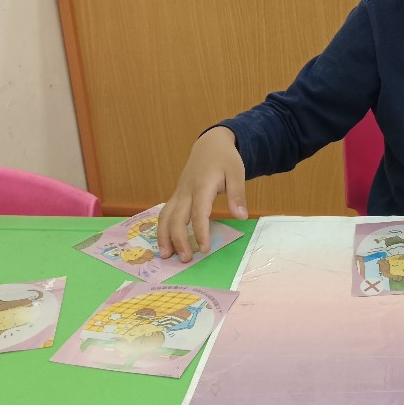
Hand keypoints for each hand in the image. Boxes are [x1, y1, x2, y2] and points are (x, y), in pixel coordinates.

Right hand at [157, 126, 247, 262]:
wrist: (210, 145)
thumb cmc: (225, 159)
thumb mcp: (237, 173)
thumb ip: (237, 195)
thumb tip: (241, 216)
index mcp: (202, 185)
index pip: (199, 212)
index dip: (200, 231)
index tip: (204, 249)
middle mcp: (186, 191)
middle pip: (176, 217)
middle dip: (178, 240)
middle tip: (185, 259)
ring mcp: (179, 193)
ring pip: (165, 216)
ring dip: (163, 236)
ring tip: (166, 256)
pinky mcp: (176, 196)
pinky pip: (165, 213)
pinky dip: (162, 229)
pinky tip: (164, 243)